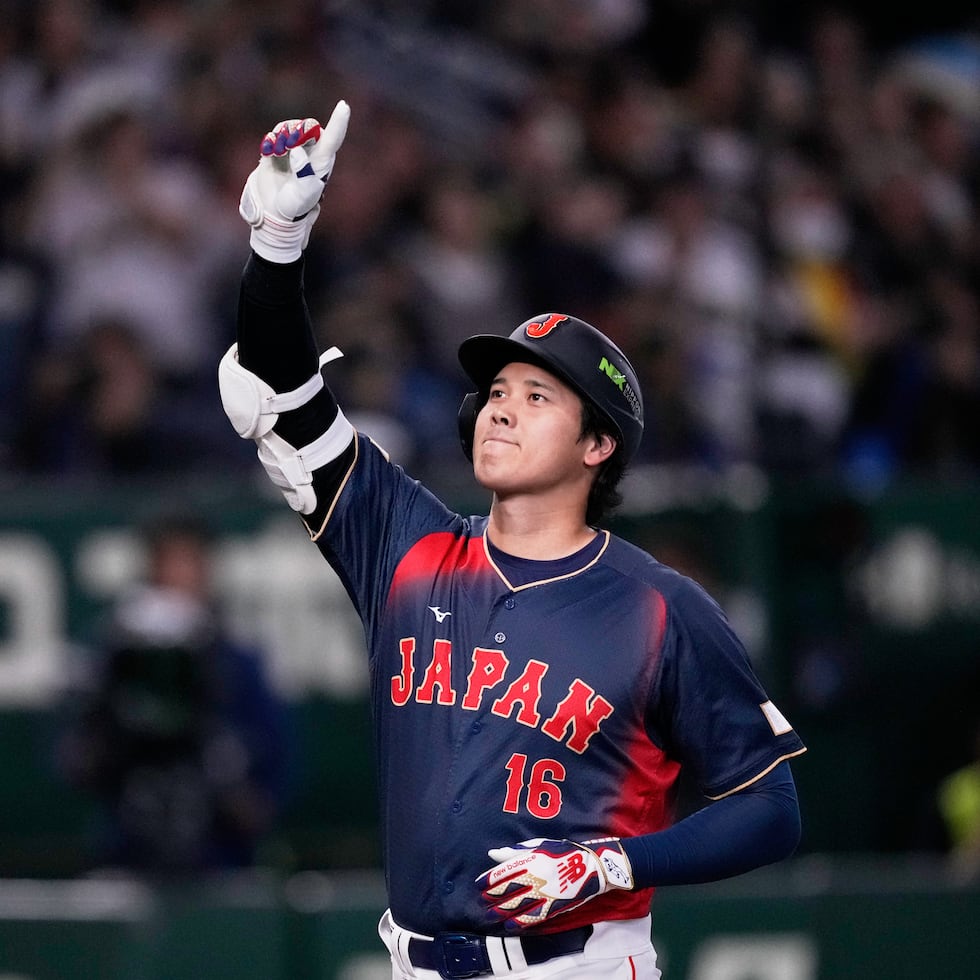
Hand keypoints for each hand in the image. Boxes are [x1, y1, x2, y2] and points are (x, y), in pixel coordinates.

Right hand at [239, 100, 349, 262]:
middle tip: (288, 145)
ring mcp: (294, 150)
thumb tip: (298, 151)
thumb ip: (304, 174)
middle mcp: (311, 152)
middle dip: (298, 130)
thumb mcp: (303, 195)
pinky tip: (268, 154)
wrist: (274, 212)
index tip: (344, 105)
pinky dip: (271, 141)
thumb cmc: (294, 207)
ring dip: (282, 135)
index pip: (334, 138)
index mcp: (323, 162)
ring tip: (277, 152)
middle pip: (309, 126)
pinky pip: (275, 134)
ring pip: (291, 127)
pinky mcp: (277, 150)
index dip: (339, 121)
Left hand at [476, 837, 632, 928]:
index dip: (487, 880)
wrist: (591, 866)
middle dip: (491, 897)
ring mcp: (544, 892)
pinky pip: (533, 916)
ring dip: (500, 911)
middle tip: (482, 901)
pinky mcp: (553, 906)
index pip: (502, 872)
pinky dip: (519, 922)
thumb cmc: (563, 851)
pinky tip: (509, 925)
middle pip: (506, 890)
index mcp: (531, 859)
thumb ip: (515, 852)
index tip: (478, 885)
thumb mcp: (539, 845)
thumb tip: (493, 854)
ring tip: (490, 914)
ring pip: (516, 905)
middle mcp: (535, 876)